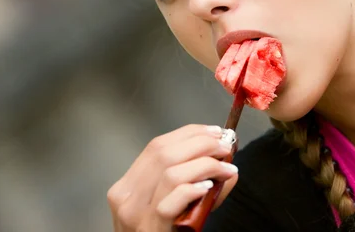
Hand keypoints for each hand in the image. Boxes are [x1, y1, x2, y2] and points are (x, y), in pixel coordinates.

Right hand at [107, 124, 238, 231]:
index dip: (188, 134)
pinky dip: (192, 189)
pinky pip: (171, 201)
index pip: (156, 146)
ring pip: (170, 173)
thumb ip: (197, 181)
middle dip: (201, 143)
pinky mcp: (151, 229)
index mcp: (128, 185)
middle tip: (225, 147)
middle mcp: (126, 197)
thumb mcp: (176, 205)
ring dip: (205, 164)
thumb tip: (228, 162)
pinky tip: (208, 187)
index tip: (214, 132)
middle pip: (163, 153)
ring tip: (225, 168)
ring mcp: (135, 214)